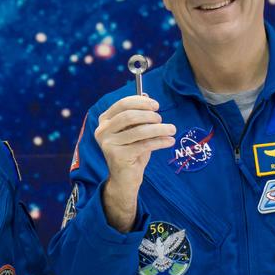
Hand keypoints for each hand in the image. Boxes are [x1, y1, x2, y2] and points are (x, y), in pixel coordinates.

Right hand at [94, 95, 175, 231]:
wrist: (125, 178)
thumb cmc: (132, 151)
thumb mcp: (134, 131)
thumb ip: (138, 115)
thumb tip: (146, 96)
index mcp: (104, 121)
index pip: (122, 104)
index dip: (141, 102)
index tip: (156, 106)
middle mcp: (102, 131)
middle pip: (129, 116)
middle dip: (149, 116)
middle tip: (162, 120)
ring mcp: (108, 144)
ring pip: (138, 131)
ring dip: (159, 128)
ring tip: (172, 130)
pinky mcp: (118, 156)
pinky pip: (144, 145)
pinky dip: (160, 141)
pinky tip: (169, 141)